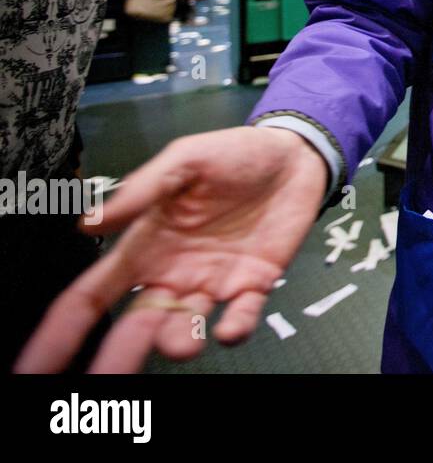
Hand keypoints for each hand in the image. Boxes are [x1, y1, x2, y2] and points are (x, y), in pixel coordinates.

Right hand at [14, 126, 327, 372]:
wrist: (294, 153)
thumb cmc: (233, 154)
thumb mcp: (184, 160)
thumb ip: (142, 190)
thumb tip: (88, 223)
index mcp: (144, 246)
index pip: (92, 296)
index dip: (63, 331)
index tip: (36, 366)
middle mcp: (173, 272)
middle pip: (134, 327)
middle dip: (116, 358)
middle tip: (104, 382)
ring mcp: (213, 281)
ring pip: (184, 328)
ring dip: (179, 342)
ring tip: (182, 343)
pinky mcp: (255, 282)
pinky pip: (241, 316)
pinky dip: (234, 328)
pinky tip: (228, 329)